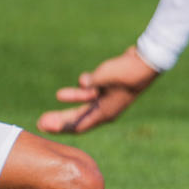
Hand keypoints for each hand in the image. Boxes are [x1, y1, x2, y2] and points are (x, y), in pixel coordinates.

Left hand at [37, 47, 159, 134]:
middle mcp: (106, 109)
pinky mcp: (109, 88)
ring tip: (52, 106)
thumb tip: (83, 82)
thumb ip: (92, 81)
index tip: (44, 126)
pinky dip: (80, 92)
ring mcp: (108, 99)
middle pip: (78, 119)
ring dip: (69, 105)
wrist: (147, 62)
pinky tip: (71, 88)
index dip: (60, 127)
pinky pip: (90, 93)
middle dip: (60, 121)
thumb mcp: (107, 76)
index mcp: (105, 112)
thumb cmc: (128, 71)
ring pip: (83, 106)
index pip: (79, 125)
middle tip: (41, 123)